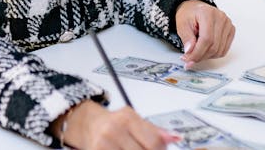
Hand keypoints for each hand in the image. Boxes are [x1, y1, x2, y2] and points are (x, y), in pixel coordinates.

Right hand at [52, 101, 177, 149]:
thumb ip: (155, 131)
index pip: (154, 142)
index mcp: (126, 118)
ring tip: (132, 148)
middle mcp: (113, 130)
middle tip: (145, 149)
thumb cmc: (114, 124)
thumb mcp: (134, 120)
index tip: (160, 149)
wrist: (89, 125)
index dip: (160, 149)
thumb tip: (175, 138)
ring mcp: (103, 144)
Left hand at [175, 0, 234, 66]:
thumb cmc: (189, 15)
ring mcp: (228, 24)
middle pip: (214, 46)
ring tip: (196, 53)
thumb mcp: (182, 24)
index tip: (188, 59)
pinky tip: (205, 50)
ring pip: (220, 50)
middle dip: (200, 56)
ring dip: (207, 56)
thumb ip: (186, 38)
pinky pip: (224, 49)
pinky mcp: (231, 30)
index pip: (206, 39)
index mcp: (207, 13)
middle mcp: (221, 17)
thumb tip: (190, 51)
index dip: (197, 53)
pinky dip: (214, 54)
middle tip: (189, 59)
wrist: (195, 9)